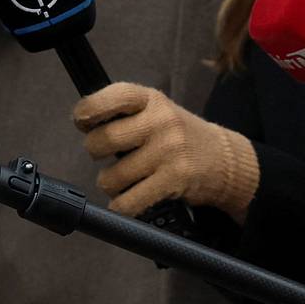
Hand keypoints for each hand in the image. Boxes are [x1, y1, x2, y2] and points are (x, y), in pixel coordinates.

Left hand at [73, 82, 258, 222]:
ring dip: (109, 182)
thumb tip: (81, 121)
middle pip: (104, 140)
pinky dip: (121, 205)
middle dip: (94, 150)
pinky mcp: (174, 180)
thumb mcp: (153, 109)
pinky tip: (124, 200)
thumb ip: (120, 111)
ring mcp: (169, 151)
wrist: (223, 159)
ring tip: (119, 178)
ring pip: (113, 176)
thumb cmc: (175, 133)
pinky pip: (130, 200)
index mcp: (150, 98)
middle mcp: (160, 121)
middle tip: (102, 153)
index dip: (86, 112)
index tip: (82, 123)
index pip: (110, 97)